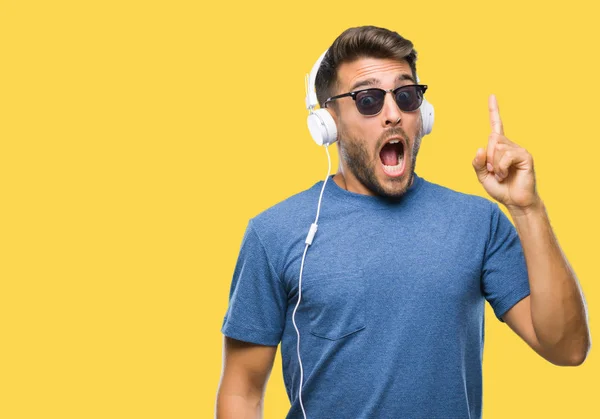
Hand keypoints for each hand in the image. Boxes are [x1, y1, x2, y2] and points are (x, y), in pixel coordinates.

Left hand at [472, 94, 541, 214]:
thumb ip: (477, 163)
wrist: (515, 201)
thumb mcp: (482, 176)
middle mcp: (509, 145)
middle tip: (494, 172)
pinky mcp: (525, 156)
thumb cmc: (501, 188)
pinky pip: (506, 156)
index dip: (494, 111)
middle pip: (491, 140)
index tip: (491, 96)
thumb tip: (480, 148)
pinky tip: (506, 175)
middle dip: (487, 158)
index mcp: (499, 147)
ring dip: (494, 165)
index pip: (496, 125)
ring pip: (497, 149)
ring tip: (502, 175)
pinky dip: (501, 167)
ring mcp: (518, 150)